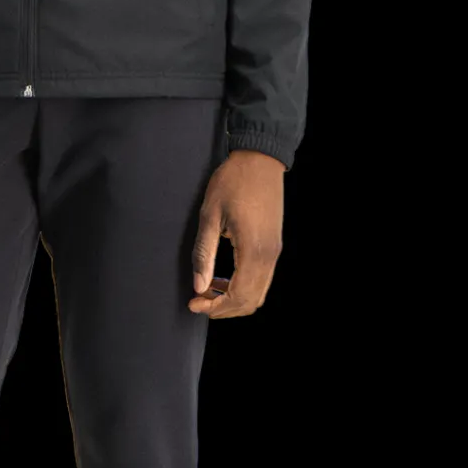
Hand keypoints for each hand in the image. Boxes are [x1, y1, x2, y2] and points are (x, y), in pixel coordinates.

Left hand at [189, 148, 284, 316]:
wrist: (261, 159)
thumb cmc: (233, 182)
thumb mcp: (210, 216)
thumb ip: (204, 254)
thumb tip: (199, 287)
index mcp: (253, 250)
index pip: (238, 296)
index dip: (215, 308)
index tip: (193, 304)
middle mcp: (269, 256)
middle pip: (251, 301)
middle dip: (223, 308)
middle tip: (199, 300)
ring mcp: (275, 251)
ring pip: (258, 293)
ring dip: (233, 298)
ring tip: (208, 288)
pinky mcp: (274, 245)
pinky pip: (262, 278)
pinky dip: (242, 286)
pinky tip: (223, 277)